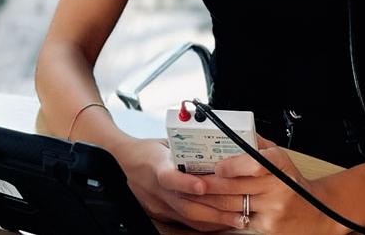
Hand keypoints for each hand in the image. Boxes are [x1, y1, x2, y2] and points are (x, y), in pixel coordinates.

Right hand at [108, 137, 249, 231]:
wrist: (124, 161)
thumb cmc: (148, 150)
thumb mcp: (166, 142)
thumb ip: (189, 146)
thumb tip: (219, 145)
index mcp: (157, 165)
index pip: (169, 177)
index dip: (186, 183)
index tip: (204, 186)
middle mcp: (157, 189)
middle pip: (185, 204)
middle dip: (216, 209)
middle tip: (240, 209)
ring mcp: (159, 204)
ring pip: (188, 216)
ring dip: (216, 219)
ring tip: (238, 219)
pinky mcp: (161, 213)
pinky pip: (186, 222)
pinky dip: (207, 223)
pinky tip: (223, 223)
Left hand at [190, 136, 346, 234]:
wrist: (318, 212)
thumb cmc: (293, 182)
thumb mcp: (280, 157)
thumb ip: (257, 144)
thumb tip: (230, 131)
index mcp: (280, 165)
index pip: (255, 163)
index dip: (232, 166)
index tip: (217, 166)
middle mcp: (278, 188)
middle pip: (234, 186)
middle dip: (208, 184)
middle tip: (190, 179)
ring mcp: (273, 210)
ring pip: (231, 205)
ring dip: (209, 200)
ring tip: (195, 193)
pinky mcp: (267, 228)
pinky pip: (238, 220)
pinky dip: (222, 215)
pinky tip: (211, 209)